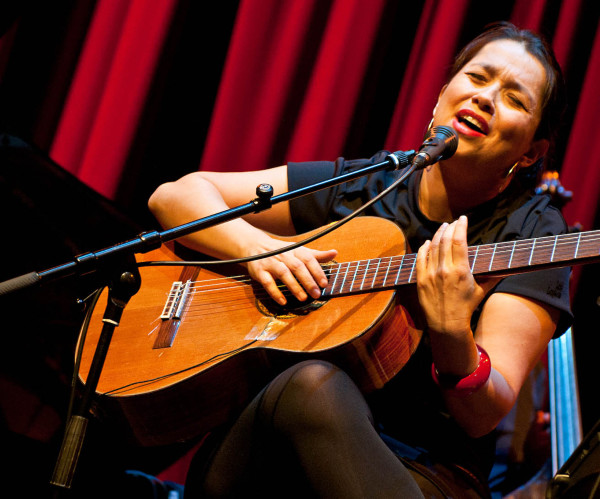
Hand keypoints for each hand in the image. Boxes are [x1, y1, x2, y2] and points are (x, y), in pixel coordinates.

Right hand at [245, 236, 336, 304]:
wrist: (256, 246)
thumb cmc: (282, 251)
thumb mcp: (299, 251)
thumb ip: (316, 255)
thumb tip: (335, 253)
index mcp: (295, 250)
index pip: (308, 259)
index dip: (317, 271)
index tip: (324, 283)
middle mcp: (283, 255)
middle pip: (297, 267)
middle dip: (308, 281)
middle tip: (317, 294)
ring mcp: (271, 263)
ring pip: (284, 274)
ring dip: (294, 286)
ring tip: (303, 298)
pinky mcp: (259, 272)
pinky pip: (267, 282)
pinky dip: (275, 292)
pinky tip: (283, 301)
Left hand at [416, 216, 495, 335]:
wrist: (447, 324)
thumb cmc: (467, 307)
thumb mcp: (482, 291)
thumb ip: (493, 276)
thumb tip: (507, 267)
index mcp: (461, 271)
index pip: (459, 241)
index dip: (460, 226)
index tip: (463, 218)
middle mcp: (445, 270)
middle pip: (445, 240)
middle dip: (450, 227)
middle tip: (454, 222)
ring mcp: (431, 274)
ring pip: (433, 247)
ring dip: (438, 234)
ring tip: (443, 227)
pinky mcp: (421, 279)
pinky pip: (421, 258)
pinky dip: (424, 247)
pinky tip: (428, 242)